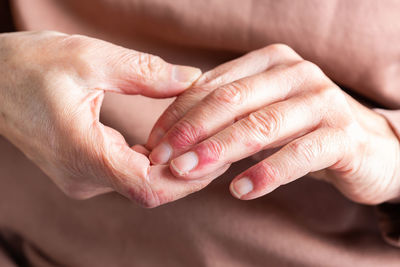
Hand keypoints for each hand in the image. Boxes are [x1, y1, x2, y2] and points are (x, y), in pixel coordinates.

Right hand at [0, 31, 227, 207]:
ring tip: (202, 140)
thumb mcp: (89, 58)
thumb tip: (192, 79)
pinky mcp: (84, 170)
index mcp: (84, 153)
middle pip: (151, 190)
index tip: (217, 154)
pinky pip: (128, 174)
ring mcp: (82, 178)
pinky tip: (169, 141)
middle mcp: (83, 177)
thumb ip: (144, 72)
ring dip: (174, 167)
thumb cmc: (28, 65)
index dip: (189, 177)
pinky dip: (154, 162)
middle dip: (189, 172)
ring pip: (141, 185)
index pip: (149, 187)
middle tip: (219, 144)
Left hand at [147, 44, 399, 204]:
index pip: (212, 86)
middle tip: (161, 159)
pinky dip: (266, 174)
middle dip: (190, 132)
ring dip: (219, 151)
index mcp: (271, 61)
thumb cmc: (301, 128)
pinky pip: (298, 155)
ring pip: (261, 125)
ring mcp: (322, 101)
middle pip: (231, 101)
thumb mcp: (261, 113)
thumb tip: (172, 136)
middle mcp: (297, 73)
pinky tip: (241, 191)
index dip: (178, 115)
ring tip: (188, 174)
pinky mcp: (343, 135)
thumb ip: (226, 114)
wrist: (366, 146)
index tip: (154, 143)